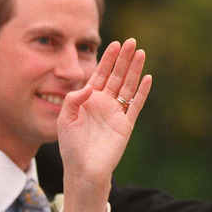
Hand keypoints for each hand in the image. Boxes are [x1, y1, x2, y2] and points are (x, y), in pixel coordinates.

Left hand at [57, 38, 151, 211]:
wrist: (83, 170)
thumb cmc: (71, 147)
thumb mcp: (65, 119)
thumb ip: (73, 99)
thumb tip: (90, 86)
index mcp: (89, 100)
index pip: (100, 74)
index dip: (107, 59)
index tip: (114, 43)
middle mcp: (104, 103)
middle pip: (116, 76)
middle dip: (123, 59)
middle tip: (131, 41)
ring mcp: (116, 113)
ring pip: (128, 86)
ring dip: (134, 70)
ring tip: (140, 52)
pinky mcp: (126, 124)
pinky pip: (135, 105)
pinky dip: (142, 92)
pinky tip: (147, 78)